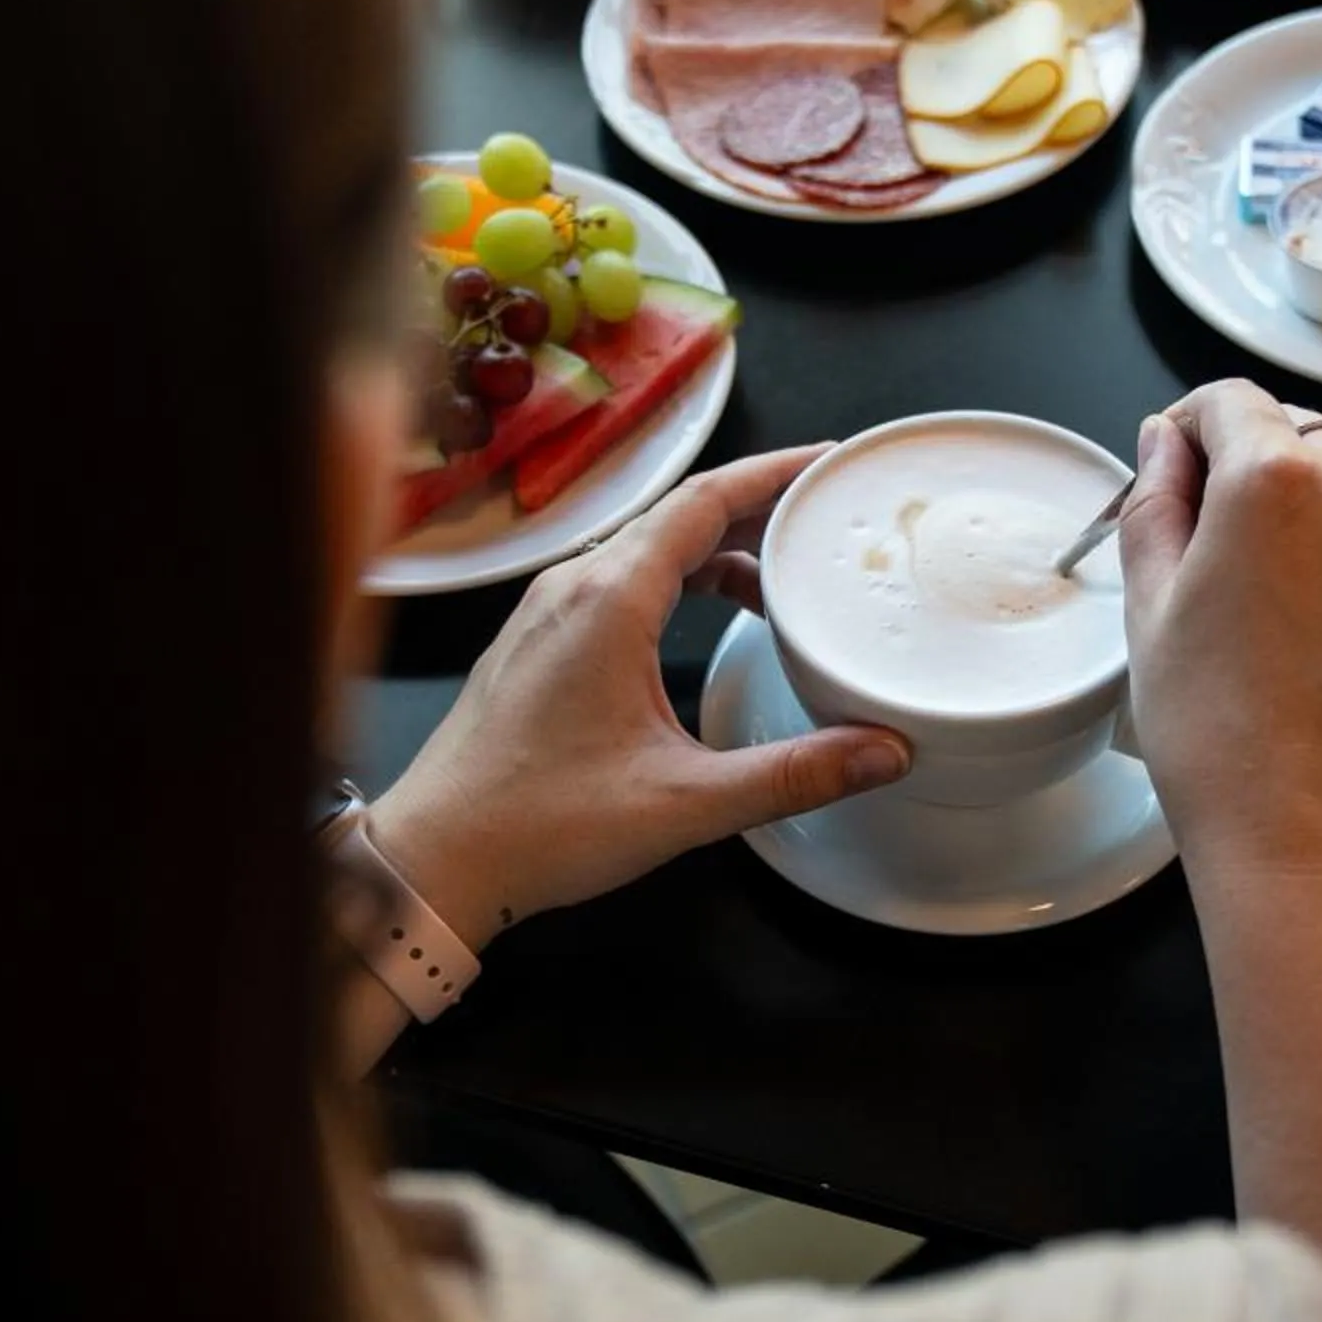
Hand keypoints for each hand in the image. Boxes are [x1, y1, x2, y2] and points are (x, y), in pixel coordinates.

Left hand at [364, 446, 908, 945]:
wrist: (435, 858)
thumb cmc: (543, 825)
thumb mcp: (686, 802)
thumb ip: (795, 773)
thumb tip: (886, 751)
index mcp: (610, 600)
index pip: (705, 500)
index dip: (776, 472)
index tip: (832, 462)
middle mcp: (574, 587)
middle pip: (681, 515)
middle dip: (759, 508)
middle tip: (827, 518)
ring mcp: (549, 610)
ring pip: (648, 548)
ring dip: (718, 549)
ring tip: (784, 579)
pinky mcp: (538, 640)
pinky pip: (619, 580)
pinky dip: (677, 579)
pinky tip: (710, 614)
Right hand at [1118, 380, 1321, 895]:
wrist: (1314, 840)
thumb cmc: (1218, 735)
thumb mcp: (1151, 607)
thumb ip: (1155, 502)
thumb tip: (1162, 443)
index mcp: (1274, 481)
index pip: (1229, 399)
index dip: (1185, 425)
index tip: (1164, 469)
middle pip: (1291, 430)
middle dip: (1241, 459)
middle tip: (1195, 537)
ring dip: (1294, 503)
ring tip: (1248, 589)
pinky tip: (1297, 622)